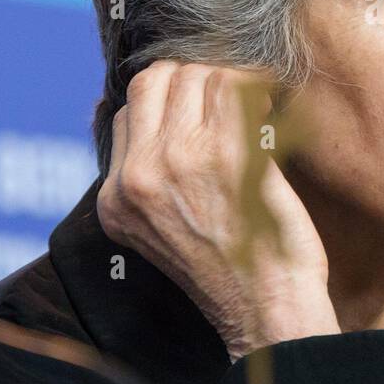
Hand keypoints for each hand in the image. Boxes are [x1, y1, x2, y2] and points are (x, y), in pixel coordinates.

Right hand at [96, 59, 340, 361]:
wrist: (267, 309)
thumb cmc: (228, 269)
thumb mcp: (156, 229)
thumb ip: (140, 172)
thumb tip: (113, 106)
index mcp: (116, 197)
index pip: (128, 109)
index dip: (171, 96)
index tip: (203, 104)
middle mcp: (139, 175)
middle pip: (157, 79)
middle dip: (196, 76)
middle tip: (232, 94)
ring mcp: (181, 160)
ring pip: (196, 74)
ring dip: (230, 80)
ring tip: (254, 102)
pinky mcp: (228, 154)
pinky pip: (235, 87)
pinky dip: (257, 86)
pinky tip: (270, 107)